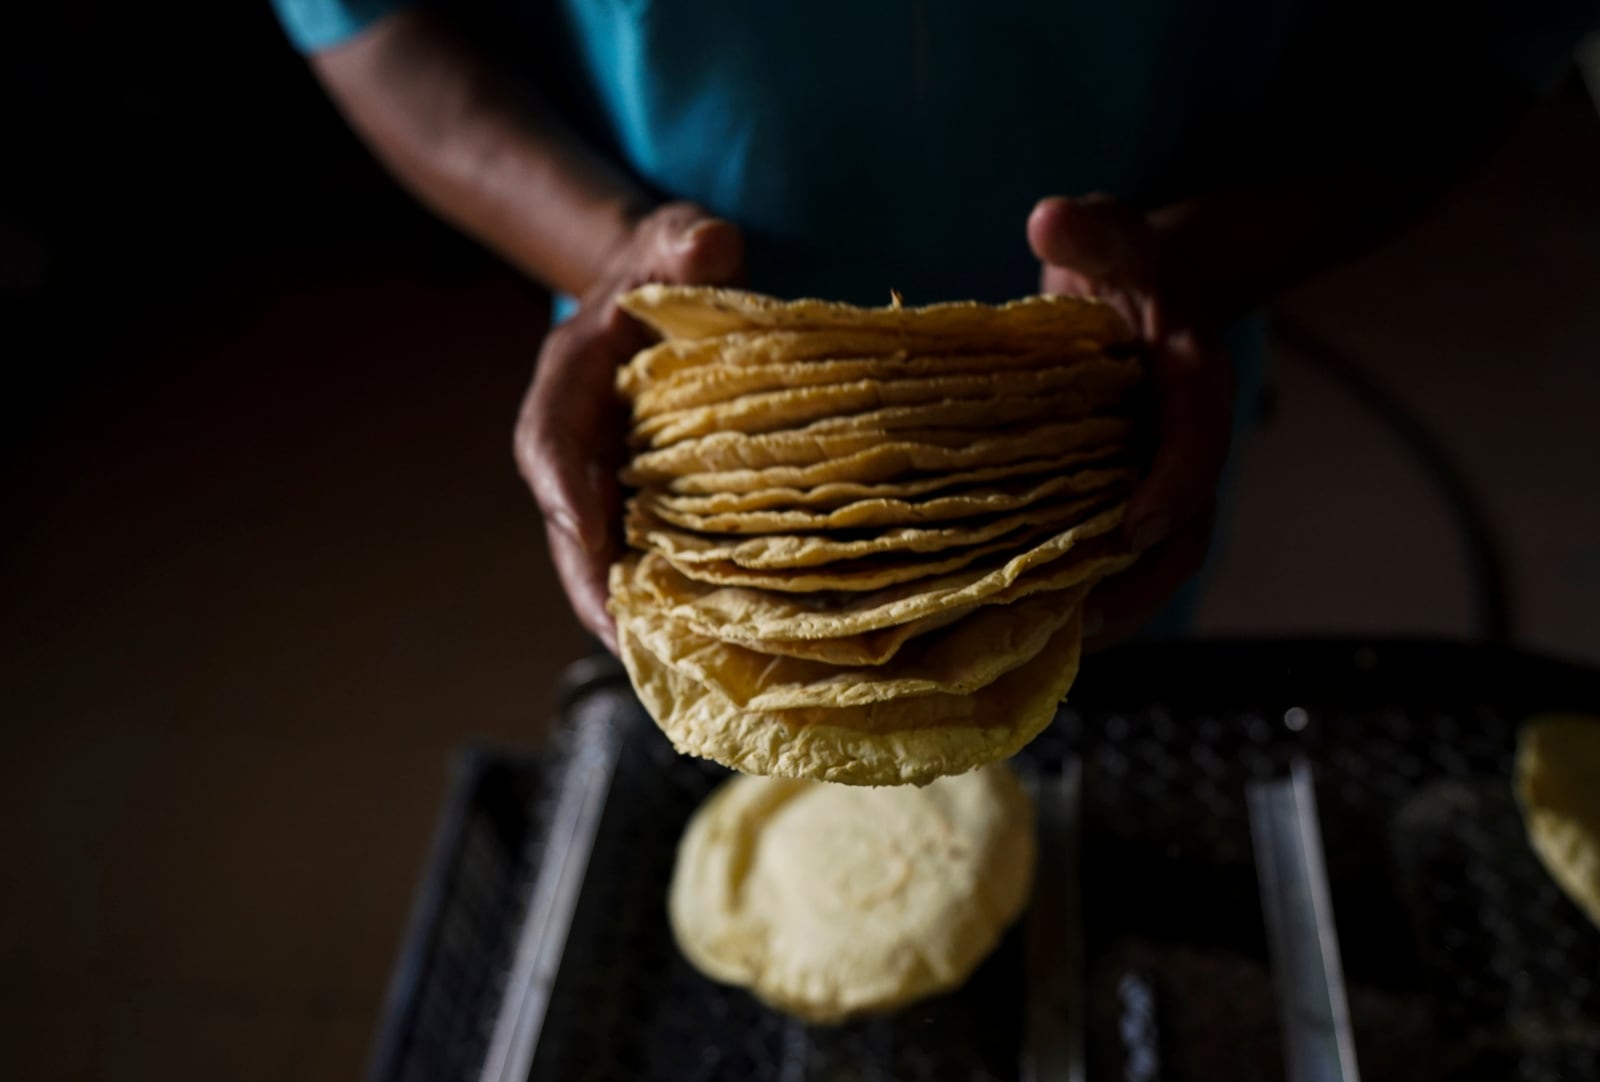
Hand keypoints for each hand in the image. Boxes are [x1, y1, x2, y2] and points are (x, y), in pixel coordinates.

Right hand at [514, 202, 744, 651]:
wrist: (661, 282)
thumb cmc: (665, 261)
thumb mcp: (674, 238)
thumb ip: (686, 240)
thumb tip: (710, 245)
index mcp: (568, 380)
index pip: (548, 442)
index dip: (564, 494)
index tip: (587, 542)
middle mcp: (577, 441)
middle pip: (569, 526)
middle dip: (591, 588)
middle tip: (626, 644)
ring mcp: (606, 475)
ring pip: (603, 554)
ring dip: (627, 609)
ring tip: (667, 665)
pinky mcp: (642, 495)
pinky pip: (644, 551)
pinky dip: (665, 594)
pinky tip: (702, 636)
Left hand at [1027, 195, 1233, 647]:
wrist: (1146, 286)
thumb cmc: (1123, 261)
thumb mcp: (1109, 232)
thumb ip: (1088, 230)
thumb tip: (1047, 221)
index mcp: (1192, 383)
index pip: (1195, 443)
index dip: (1172, 487)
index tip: (1132, 527)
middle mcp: (1184, 442)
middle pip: (1184, 529)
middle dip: (1141, 582)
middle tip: (1084, 623)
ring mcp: (1157, 477)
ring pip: (1155, 560)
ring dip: (1113, 607)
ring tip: (1056, 646)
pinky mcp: (1125, 496)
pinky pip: (1120, 559)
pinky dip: (1090, 596)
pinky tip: (1041, 629)